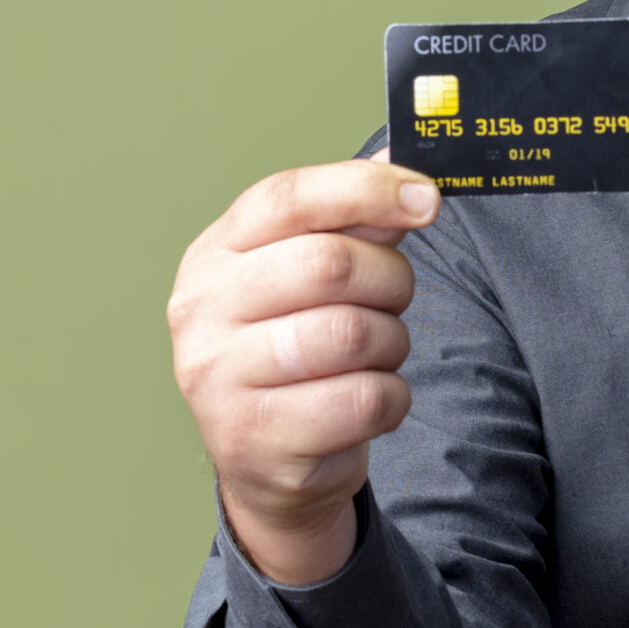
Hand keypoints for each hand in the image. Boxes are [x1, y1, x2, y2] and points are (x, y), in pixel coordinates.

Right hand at [167, 155, 440, 583]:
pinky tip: (367, 400)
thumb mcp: (308, 277)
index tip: (425, 199)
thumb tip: (406, 169)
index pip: (289, 198)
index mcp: (214, 255)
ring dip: (391, 343)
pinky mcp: (257, 439)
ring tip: (376, 354)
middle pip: (330, 264)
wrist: (266, 458)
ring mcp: (220, 380)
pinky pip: (365, 400)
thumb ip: (353, 222)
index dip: (367, 189)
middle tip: (392, 299)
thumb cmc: (295, 349)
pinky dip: (390, 399)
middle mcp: (202, 312)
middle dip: (390, 279)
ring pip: (353, 334)